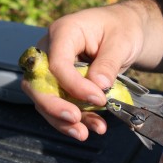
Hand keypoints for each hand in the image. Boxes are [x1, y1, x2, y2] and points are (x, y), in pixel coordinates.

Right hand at [22, 0, 162, 140]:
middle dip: (54, 106)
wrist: (123, 32)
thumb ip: (108, 63)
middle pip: (39, 83)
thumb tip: (98, 86)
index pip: (56, 63)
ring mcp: (53, 69)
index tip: (99, 98)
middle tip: (75, 120)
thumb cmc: (121, 30)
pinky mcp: (61, 84)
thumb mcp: (121, 42)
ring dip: (63, 120)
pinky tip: (90, 127)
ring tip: (85, 133)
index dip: (73, 85)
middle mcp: (51, 51)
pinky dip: (73, 120)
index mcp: (63, 32)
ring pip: (45, 99)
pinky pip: (60, 105)